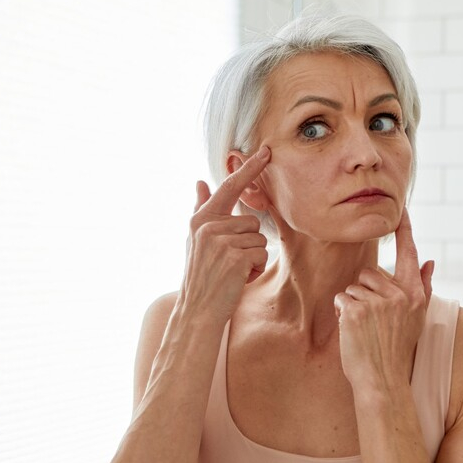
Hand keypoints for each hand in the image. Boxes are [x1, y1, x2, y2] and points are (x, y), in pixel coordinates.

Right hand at [179, 146, 270, 321]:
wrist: (197, 310)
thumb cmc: (200, 276)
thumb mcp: (195, 240)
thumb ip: (201, 209)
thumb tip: (200, 182)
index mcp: (200, 219)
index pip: (229, 187)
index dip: (249, 169)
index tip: (267, 152)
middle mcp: (208, 226)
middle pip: (252, 221)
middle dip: (248, 243)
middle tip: (228, 263)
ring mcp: (220, 241)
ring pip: (259, 239)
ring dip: (253, 258)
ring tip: (232, 272)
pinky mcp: (234, 256)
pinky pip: (262, 254)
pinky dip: (255, 270)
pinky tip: (238, 279)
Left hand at [333, 208, 434, 393]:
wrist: (383, 380)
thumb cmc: (397, 350)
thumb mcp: (416, 319)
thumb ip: (423, 288)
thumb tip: (430, 261)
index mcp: (416, 295)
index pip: (410, 255)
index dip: (405, 231)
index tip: (402, 209)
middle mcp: (400, 295)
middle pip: (370, 273)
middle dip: (365, 292)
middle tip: (373, 320)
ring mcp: (379, 302)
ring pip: (354, 287)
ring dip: (353, 305)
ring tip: (365, 328)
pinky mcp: (358, 310)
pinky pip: (342, 299)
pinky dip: (342, 313)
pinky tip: (354, 331)